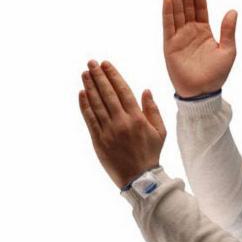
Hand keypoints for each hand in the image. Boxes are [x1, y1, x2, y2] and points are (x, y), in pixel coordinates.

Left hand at [78, 60, 166, 188]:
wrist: (139, 178)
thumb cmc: (151, 154)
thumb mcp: (160, 131)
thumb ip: (152, 110)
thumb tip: (145, 90)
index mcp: (137, 118)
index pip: (123, 91)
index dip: (113, 76)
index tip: (106, 64)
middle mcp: (121, 122)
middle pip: (107, 94)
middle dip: (99, 76)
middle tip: (91, 63)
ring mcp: (108, 131)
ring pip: (97, 104)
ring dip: (90, 87)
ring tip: (85, 73)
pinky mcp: (98, 140)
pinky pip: (89, 119)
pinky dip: (85, 105)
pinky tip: (82, 93)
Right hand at [163, 0, 237, 97]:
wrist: (202, 93)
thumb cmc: (216, 75)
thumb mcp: (228, 51)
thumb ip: (229, 31)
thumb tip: (232, 10)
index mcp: (204, 31)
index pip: (200, 7)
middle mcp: (190, 32)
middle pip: (187, 6)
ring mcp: (179, 38)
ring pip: (177, 12)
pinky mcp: (170, 46)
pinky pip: (168, 26)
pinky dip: (168, 13)